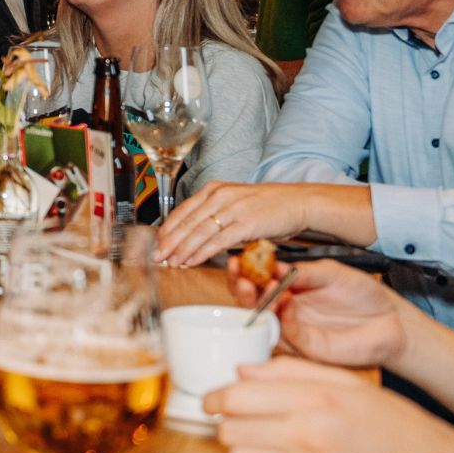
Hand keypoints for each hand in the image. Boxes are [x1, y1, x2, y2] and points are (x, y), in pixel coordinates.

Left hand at [157, 181, 362, 267]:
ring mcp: (233, 208)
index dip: (167, 230)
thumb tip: (193, 236)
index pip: (182, 211)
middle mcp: (220, 196)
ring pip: (198, 232)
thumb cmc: (268, 206)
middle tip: (156, 257)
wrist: (298, 202)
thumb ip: (215, 215)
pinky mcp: (245, 223)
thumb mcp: (235, 204)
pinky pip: (217, 240)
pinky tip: (191, 261)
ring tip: (171, 263)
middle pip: (186, 222)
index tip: (156, 245)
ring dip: (181, 249)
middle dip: (168, 242)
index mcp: (214, 190)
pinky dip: (201, 252)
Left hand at [208, 357, 453, 452]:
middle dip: (227, 423)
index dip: (216, 398)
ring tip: (258, 441)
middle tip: (238, 419)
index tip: (213, 399)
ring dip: (241, 451)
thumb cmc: (396, 424)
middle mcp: (308, 437)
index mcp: (317, 400)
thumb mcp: (350, 383)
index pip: (238, 398)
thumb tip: (242, 370)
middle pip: (231, 432)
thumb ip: (292, 372)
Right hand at [227, 260, 410, 368]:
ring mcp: (294, 331)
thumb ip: (304, 271)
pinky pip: (288, 334)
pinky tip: (286, 301)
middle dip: (241, 290)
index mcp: (287, 290)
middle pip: (251, 304)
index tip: (237, 260)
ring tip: (262, 286)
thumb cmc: (362, 295)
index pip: (256, 282)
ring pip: (264, 322)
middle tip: (242, 277)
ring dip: (258, 304)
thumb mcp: (331, 272)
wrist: (390, 319)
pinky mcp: (307, 348)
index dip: (243, 273)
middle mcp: (285, 311)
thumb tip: (274, 266)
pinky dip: (283, 317)